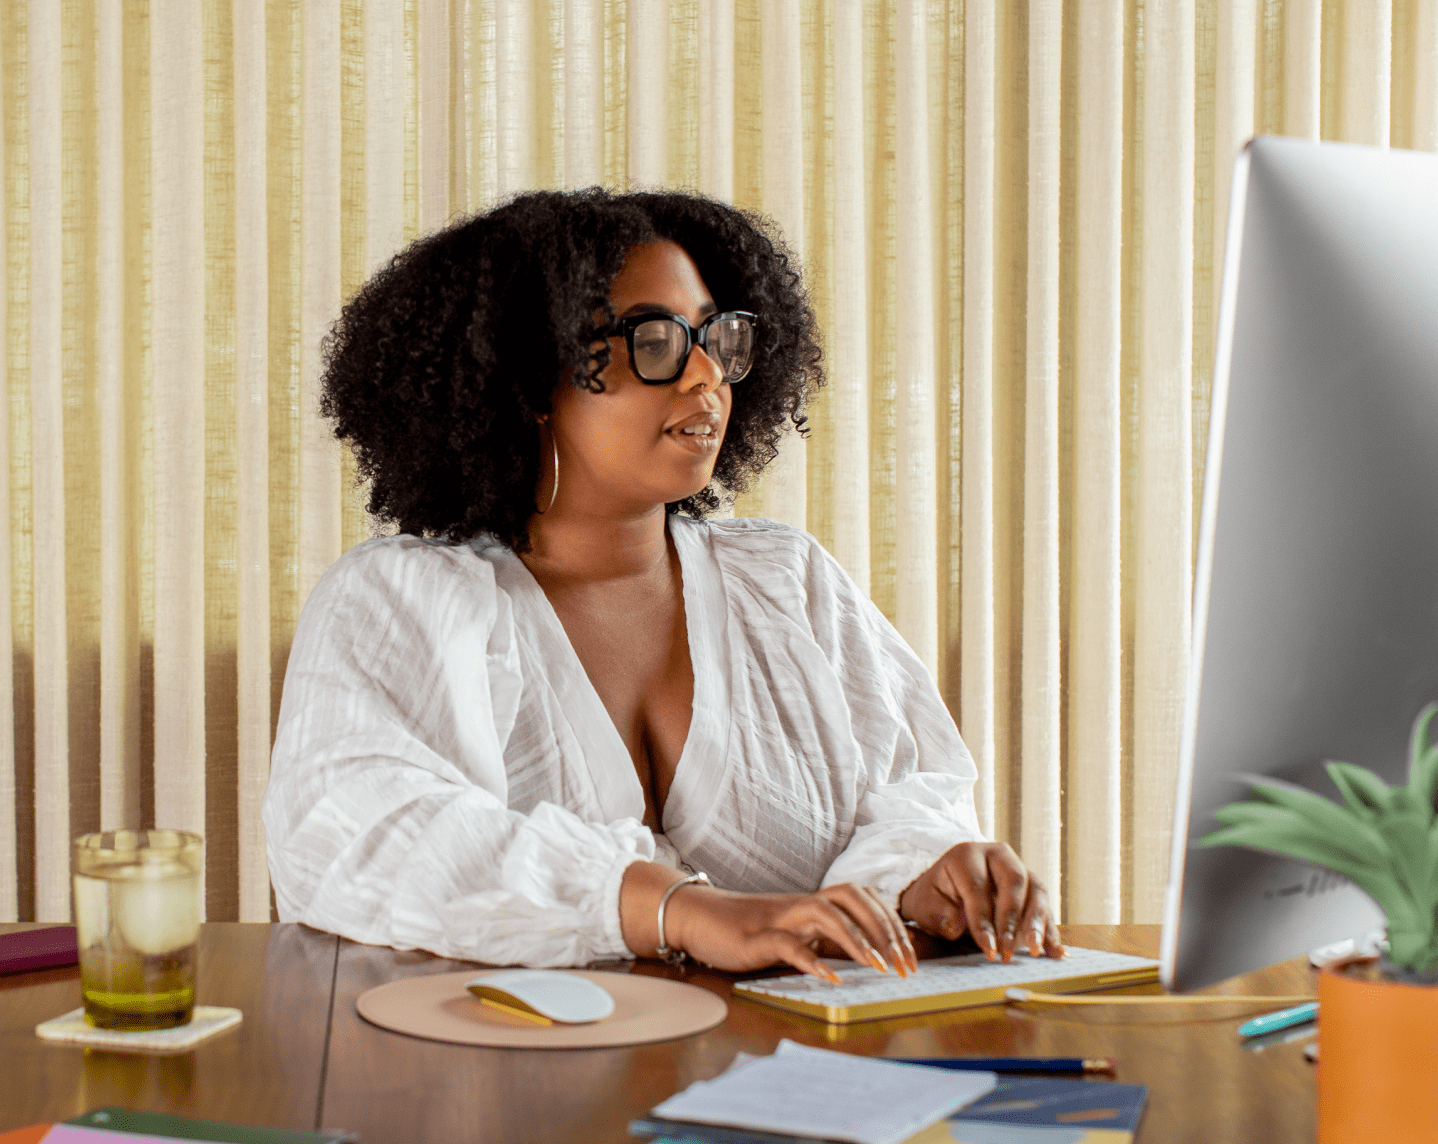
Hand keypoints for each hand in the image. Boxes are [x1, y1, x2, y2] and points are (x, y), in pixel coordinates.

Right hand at [657, 878, 918, 982]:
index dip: (893, 925)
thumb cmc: (750, 930)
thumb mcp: (797, 933)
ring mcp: (781, 917)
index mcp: (815, 903)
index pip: (865, 901)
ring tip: (878, 967)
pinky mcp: (758, 936)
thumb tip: (870, 953)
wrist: (700, 917)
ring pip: (827, 913)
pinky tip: (831, 977)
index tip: (911, 958)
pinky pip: (789, 944)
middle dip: (886, 930)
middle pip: (855, 899)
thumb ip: (827, 939)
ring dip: (857, 939)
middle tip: (905, 966)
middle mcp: (803, 903)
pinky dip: (812, 959)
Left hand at [898, 842, 1062, 961]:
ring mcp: (1019, 868)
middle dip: (1013, 918)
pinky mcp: (1032, 887)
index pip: (978, 886)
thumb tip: (955, 925)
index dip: (983, 919)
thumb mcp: (925, 904)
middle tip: (1009, 949)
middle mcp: (998, 856)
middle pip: (1015, 880)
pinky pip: (1046, 906)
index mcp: (967, 854)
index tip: (988, 948)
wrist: (947, 890)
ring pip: (1037, 891)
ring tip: (1035, 951)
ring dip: (1038, 923)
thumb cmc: (935, 897)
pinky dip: (1050, 930)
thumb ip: (937, 913)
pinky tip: (1054, 951)